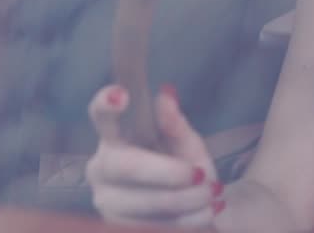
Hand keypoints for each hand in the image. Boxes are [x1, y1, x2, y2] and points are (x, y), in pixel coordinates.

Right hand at [86, 84, 224, 226]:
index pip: (102, 116)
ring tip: (212, 193)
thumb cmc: (183, 168)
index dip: (106, 104)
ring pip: (145, 202)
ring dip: (187, 199)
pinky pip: (155, 225)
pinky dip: (188, 220)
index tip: (121, 94)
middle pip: (125, 166)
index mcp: (115, 137)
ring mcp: (106, 202)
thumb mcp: (186, 144)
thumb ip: (175, 124)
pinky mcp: (117, 227)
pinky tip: (206, 211)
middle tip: (201, 174)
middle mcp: (101, 168)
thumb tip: (167, 94)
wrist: (190, 211)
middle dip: (168, 173)